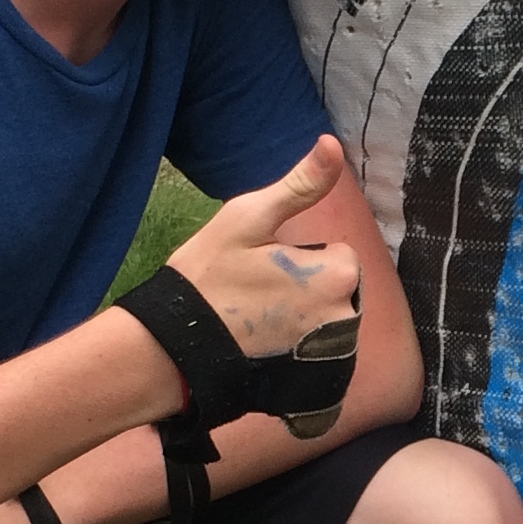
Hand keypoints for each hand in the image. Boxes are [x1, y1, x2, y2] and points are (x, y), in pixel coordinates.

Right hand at [166, 135, 361, 360]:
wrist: (176, 349)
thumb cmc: (207, 277)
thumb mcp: (249, 219)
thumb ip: (299, 185)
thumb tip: (332, 143)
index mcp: (338, 274)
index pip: (338, 255)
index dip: (302, 258)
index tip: (266, 267)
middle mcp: (347, 317)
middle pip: (337, 290)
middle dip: (307, 288)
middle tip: (258, 293)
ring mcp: (334, 354)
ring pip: (329, 322)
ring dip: (304, 318)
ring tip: (259, 320)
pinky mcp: (319, 380)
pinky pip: (322, 355)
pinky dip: (301, 349)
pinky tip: (266, 346)